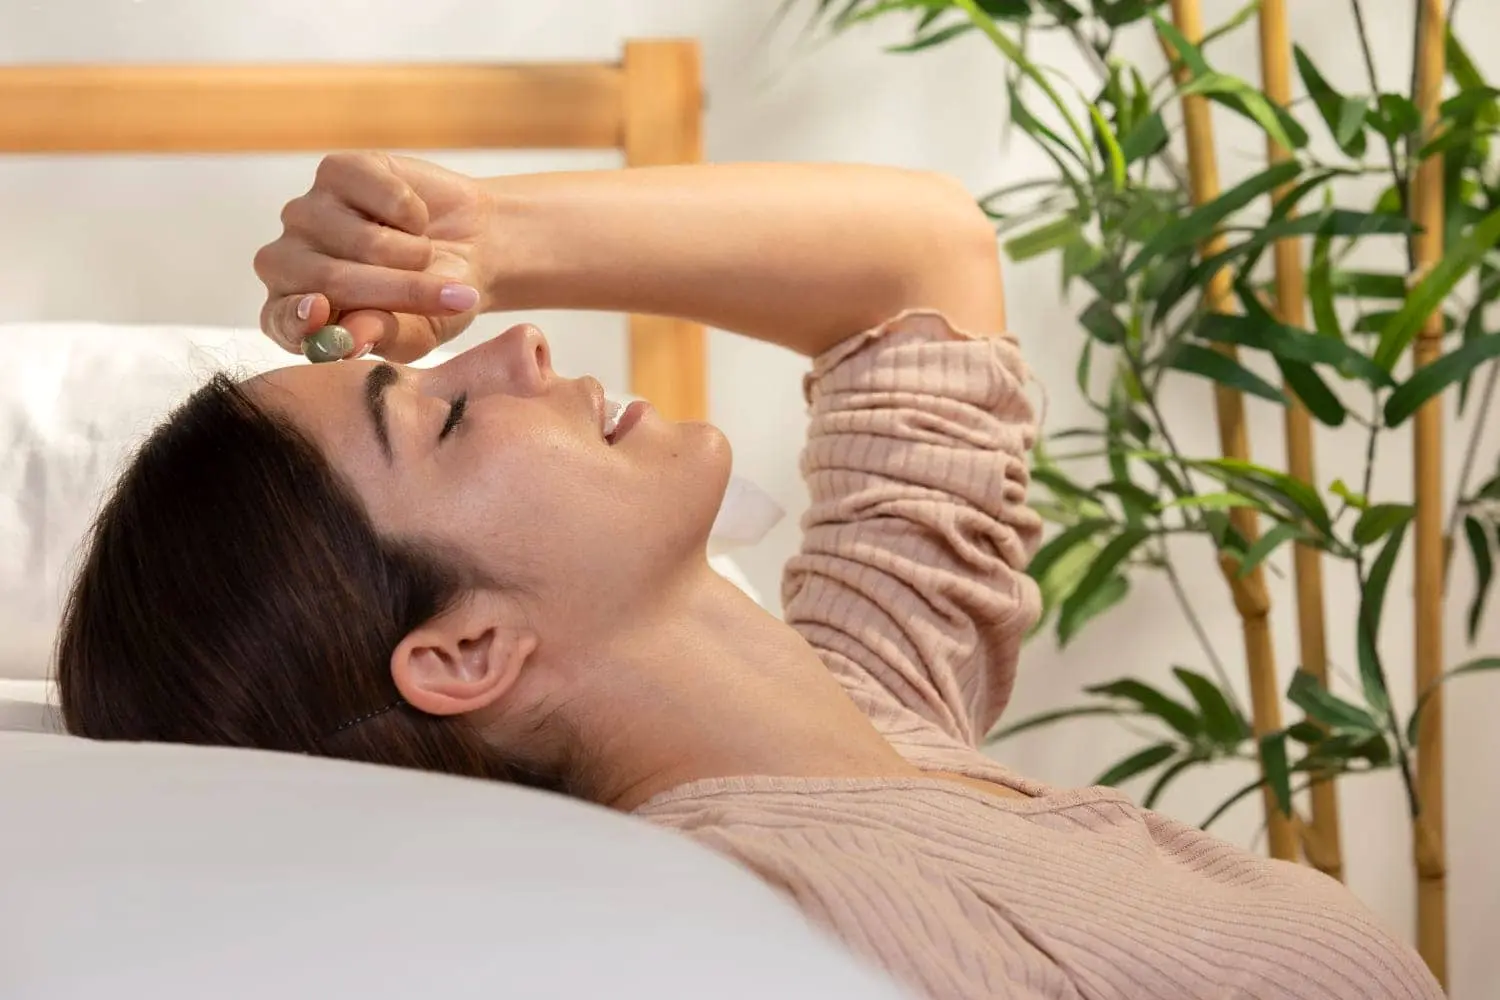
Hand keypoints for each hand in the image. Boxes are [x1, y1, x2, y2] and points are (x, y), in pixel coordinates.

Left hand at [254, 152, 494, 361]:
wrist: (472, 247)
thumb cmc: (435, 300)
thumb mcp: (420, 332)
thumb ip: (385, 338)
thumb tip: (353, 341)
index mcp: (296, 316)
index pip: (280, 320)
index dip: (297, 318)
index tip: (320, 310)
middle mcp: (289, 262)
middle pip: (331, 279)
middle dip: (398, 290)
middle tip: (448, 297)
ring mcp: (307, 213)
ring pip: (364, 240)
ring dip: (414, 253)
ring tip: (422, 255)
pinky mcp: (336, 171)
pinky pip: (386, 198)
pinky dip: (414, 214)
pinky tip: (412, 219)